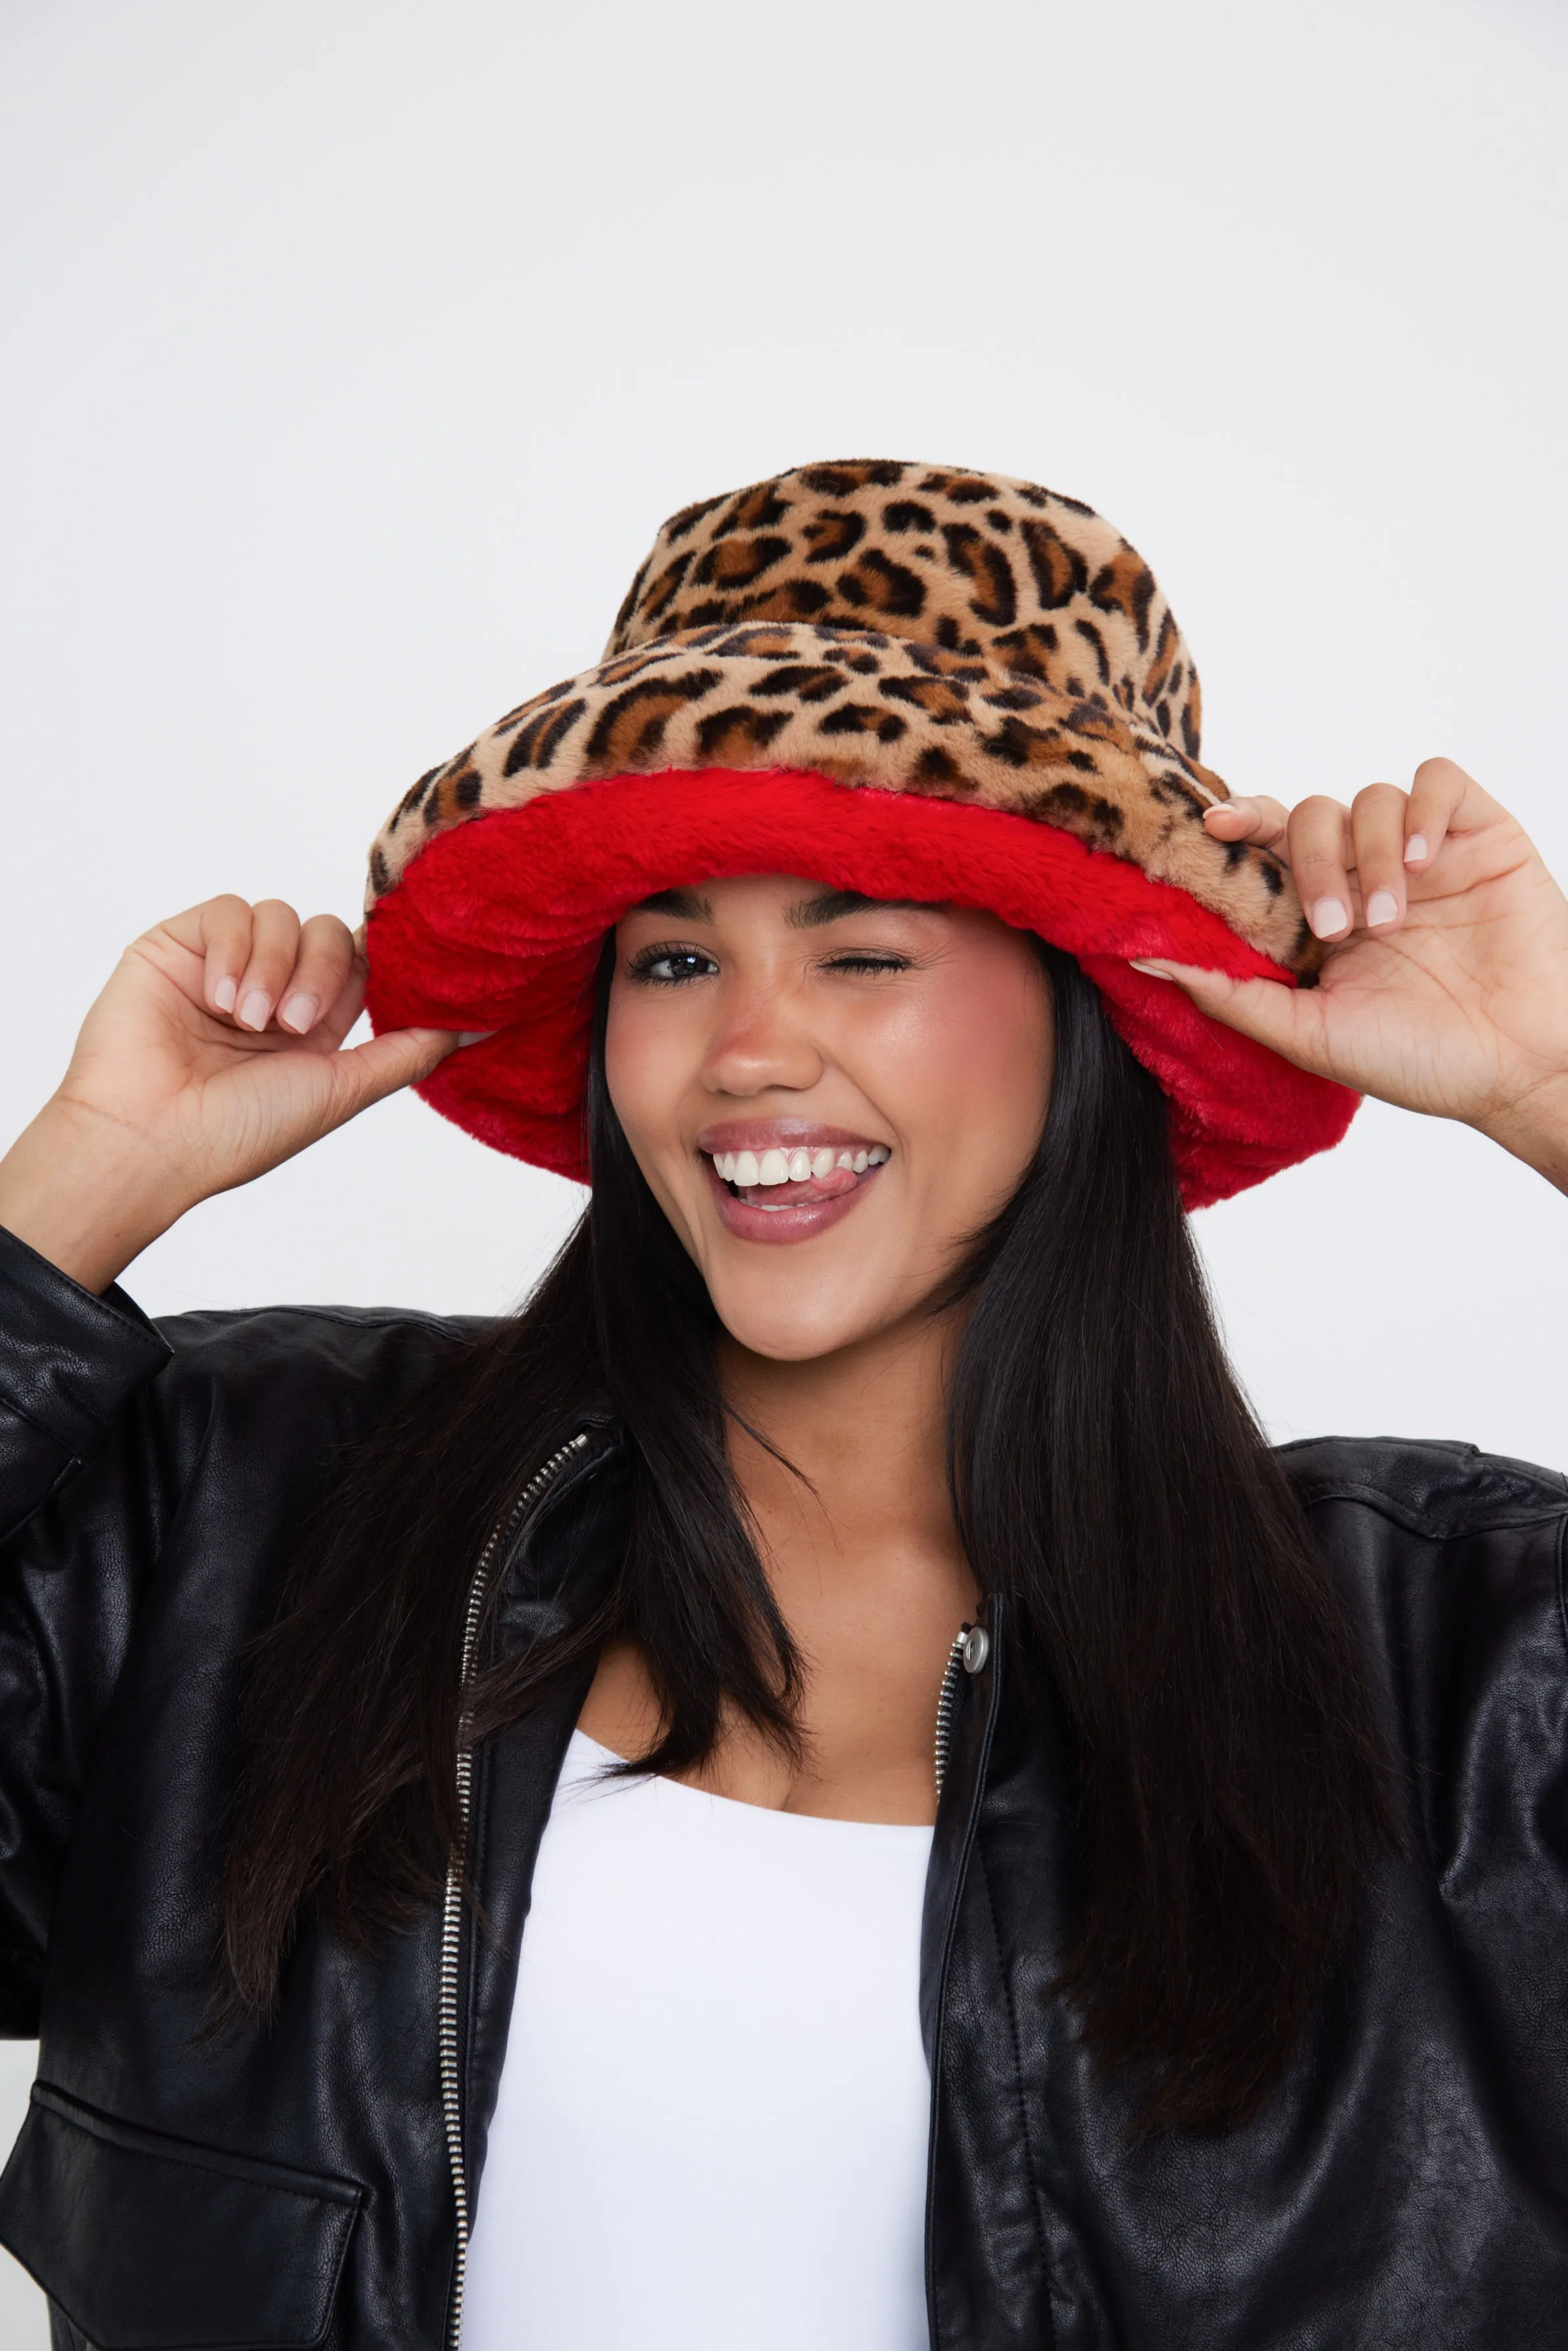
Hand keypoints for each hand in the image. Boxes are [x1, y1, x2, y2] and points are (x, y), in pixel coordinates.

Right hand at [0, 897, 456, 1289]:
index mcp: (314, 1027)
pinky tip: (218, 1000)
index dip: (378, 965)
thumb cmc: (238, 1131)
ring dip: (275, 968)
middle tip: (296, 1025)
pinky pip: (227, 910)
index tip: (387, 980)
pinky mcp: (178, 945)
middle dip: (324, 973)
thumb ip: (411, 1051)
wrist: (150, 1138)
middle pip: (330, 933)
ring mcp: (224, 965)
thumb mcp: (343, 1089)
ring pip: (282, 915)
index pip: (363, 963)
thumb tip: (485, 1026)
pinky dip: (232, 951)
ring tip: (249, 1022)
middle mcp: (272, 991)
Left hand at [1131, 759, 1567, 1188]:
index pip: (1264, 850)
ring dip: (1369, 856)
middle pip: (1309, 816)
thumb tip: (1141, 961)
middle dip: (1310, 863)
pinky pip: (1436, 779)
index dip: (1235, 828)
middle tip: (1333, 928)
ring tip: (1390, 922)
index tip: (1212, 831)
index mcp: (1317, 919)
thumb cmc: (1423, 1061)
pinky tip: (1424, 862)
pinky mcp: (1478, 834)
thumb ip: (1230, 996)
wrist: (1522, 1067)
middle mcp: (1364, 877)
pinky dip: (1421, 810)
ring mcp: (1422, 854)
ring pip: (1367, 798)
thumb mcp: (1311, 1036)